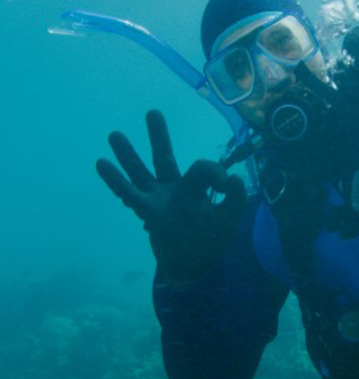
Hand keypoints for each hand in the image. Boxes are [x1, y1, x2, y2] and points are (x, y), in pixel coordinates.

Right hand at [96, 110, 245, 281]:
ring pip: (140, 172)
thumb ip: (237, 199)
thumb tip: (233, 179)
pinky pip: (128, 193)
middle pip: (164, 158)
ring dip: (128, 154)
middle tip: (153, 112)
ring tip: (115, 134)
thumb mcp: (230, 219)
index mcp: (195, 188)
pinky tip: (101, 163)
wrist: (194, 266)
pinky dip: (115, 179)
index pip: (202, 169)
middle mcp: (174, 190)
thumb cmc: (211, 241)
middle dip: (159, 136)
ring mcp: (157, 200)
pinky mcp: (147, 212)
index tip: (227, 185)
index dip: (215, 172)